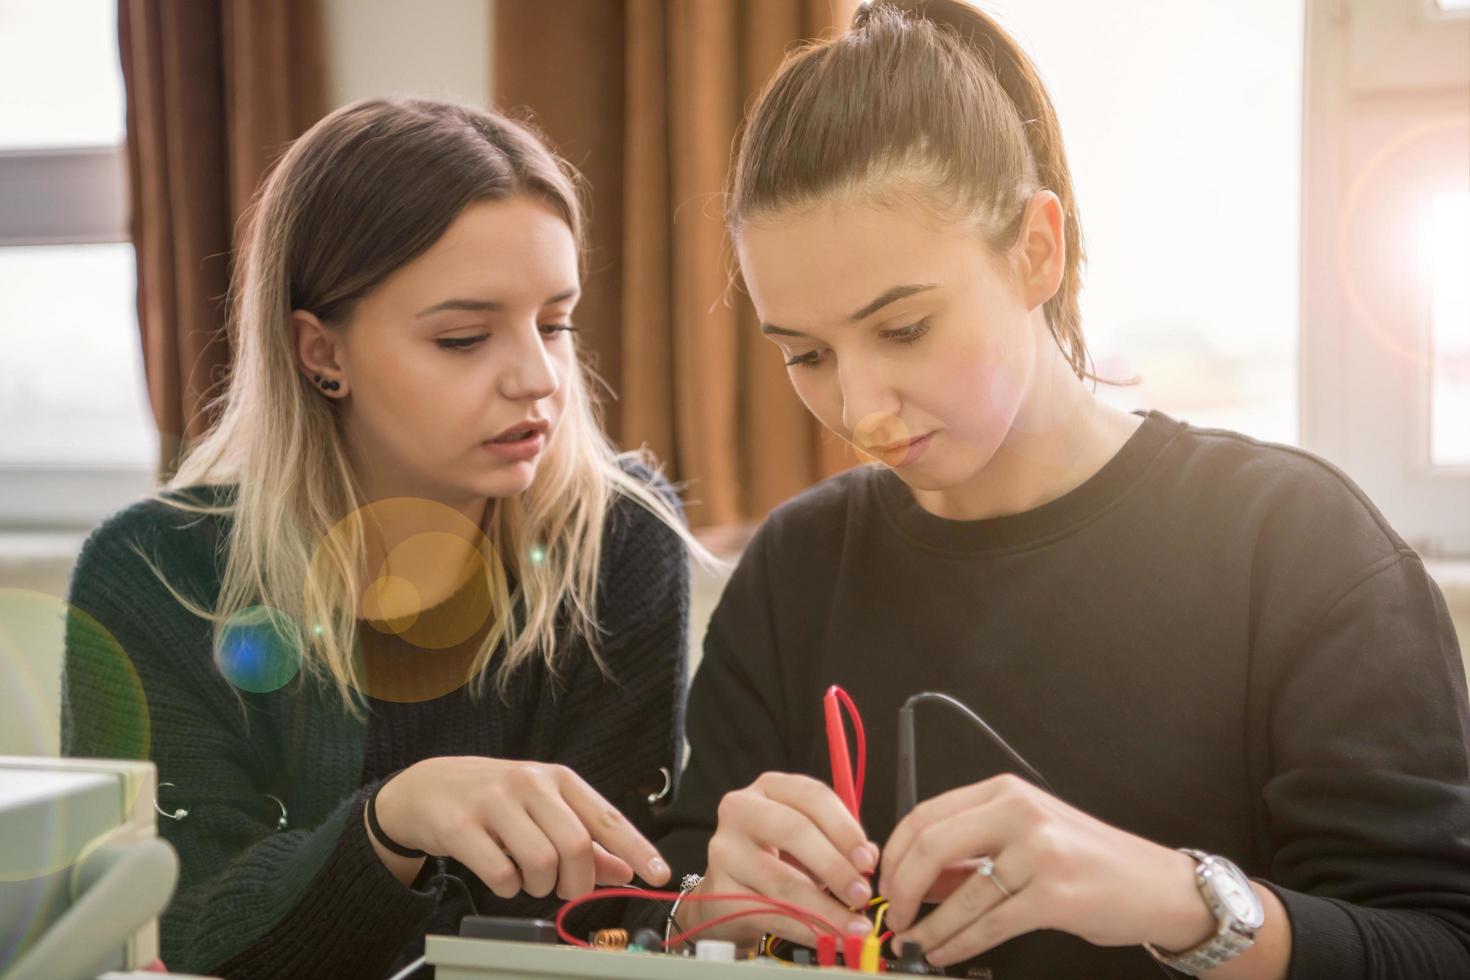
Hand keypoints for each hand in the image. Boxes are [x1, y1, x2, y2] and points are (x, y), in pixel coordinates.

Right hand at [372, 756, 670, 898]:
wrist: (426, 787)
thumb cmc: (495, 799)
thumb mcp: (544, 809)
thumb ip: (587, 841)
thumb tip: (626, 870)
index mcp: (558, 779)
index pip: (608, 818)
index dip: (638, 849)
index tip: (660, 876)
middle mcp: (530, 784)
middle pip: (576, 847)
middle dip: (576, 882)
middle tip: (563, 888)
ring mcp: (494, 802)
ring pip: (541, 863)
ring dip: (539, 887)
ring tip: (527, 879)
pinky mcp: (461, 825)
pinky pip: (501, 874)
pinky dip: (508, 888)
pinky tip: (501, 875)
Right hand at [680, 772, 879, 946]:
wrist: (728, 892)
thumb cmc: (776, 858)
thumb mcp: (809, 840)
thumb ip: (840, 843)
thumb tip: (869, 858)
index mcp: (769, 787)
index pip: (811, 795)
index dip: (844, 827)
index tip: (868, 861)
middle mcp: (740, 810)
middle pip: (793, 830)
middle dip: (835, 866)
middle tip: (862, 895)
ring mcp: (724, 850)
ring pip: (782, 880)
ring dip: (826, 909)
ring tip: (854, 926)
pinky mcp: (718, 890)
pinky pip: (770, 914)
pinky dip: (806, 930)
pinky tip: (829, 937)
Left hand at [879, 774, 1216, 967]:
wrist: (1156, 886)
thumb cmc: (1085, 862)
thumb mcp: (1023, 839)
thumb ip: (969, 854)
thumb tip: (911, 881)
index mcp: (1004, 792)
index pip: (926, 814)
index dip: (895, 853)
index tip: (882, 882)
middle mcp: (1019, 813)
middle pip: (931, 844)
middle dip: (900, 887)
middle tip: (892, 915)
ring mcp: (1040, 852)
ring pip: (961, 894)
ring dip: (929, 927)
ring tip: (914, 944)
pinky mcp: (1056, 895)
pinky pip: (990, 924)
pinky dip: (960, 943)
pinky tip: (946, 954)